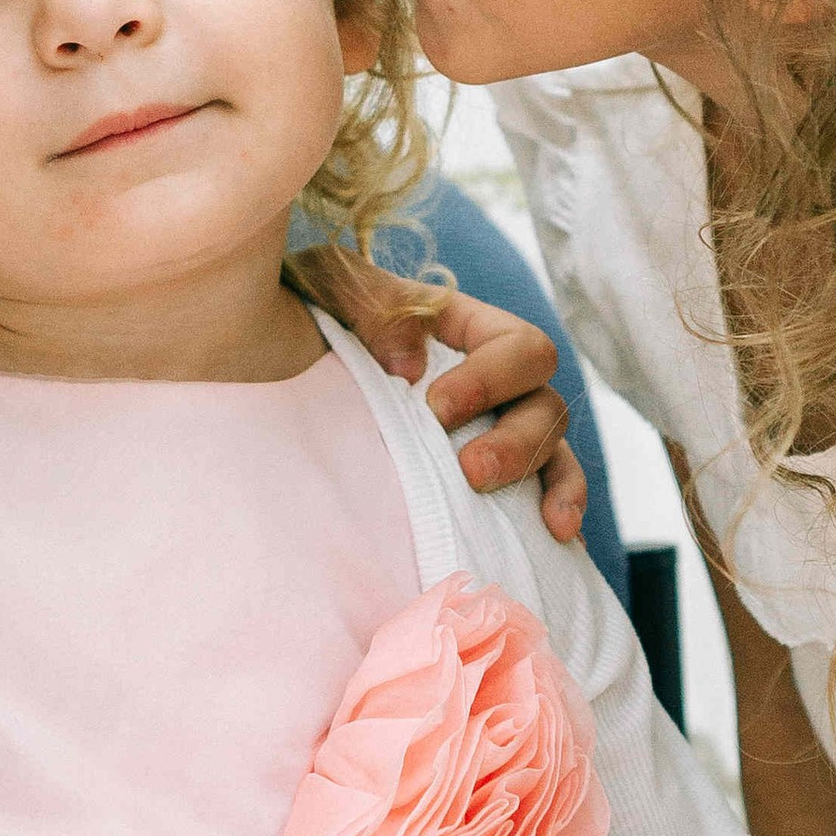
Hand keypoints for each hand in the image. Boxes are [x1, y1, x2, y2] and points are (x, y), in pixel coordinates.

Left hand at [312, 257, 584, 541]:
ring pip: (553, 454)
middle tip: (471, 471)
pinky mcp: (491, 482)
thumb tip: (410, 367)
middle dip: (516, 442)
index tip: (436, 409)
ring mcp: (496, 433)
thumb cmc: (306, 322)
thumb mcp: (332, 293)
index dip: (492, 378)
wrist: (275, 378)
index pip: (518, 346)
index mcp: (467, 329)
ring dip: (554, 486)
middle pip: (545, 405)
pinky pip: (543, 495)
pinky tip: (560, 542)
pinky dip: (558, 513)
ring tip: (546, 524)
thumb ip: (372, 307)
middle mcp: (495, 382)